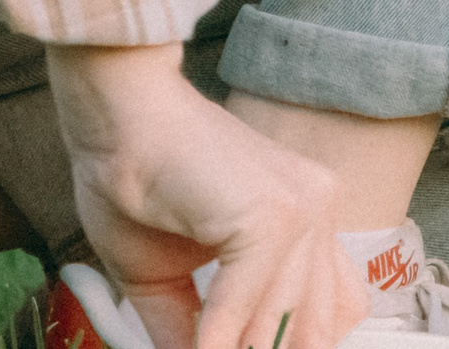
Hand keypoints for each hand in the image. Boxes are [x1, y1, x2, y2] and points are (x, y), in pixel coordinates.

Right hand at [47, 45, 360, 348]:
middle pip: (318, 323)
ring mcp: (305, 208)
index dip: (290, 343)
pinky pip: (250, 301)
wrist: (118, 121)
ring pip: (285, 320)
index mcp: (308, 221)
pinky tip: (197, 347)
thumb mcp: (169, 276)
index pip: (330, 308)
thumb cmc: (137, 184)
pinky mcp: (274, 214)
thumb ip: (194, 324)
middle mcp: (320, 210)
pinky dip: (218, 336)